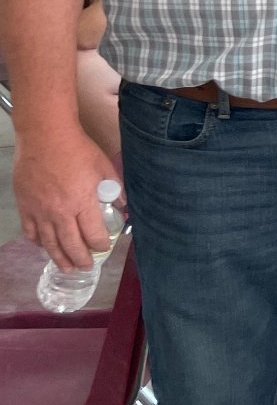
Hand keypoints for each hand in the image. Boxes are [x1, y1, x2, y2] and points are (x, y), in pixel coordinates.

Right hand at [13, 126, 120, 271]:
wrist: (46, 137)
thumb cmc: (78, 150)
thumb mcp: (104, 168)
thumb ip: (115, 188)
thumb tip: (123, 205)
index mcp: (82, 202)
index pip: (93, 234)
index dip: (100, 245)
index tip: (104, 247)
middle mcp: (60, 212)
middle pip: (71, 245)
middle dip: (80, 259)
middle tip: (85, 267)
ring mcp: (39, 211)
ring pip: (49, 243)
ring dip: (58, 258)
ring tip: (65, 268)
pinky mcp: (25, 206)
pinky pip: (30, 231)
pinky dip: (38, 242)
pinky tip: (44, 246)